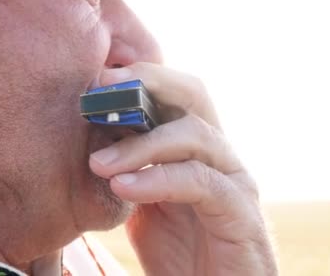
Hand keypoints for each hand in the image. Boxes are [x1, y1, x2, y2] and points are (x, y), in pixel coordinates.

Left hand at [90, 63, 277, 275]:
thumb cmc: (179, 255)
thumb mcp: (142, 206)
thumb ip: (128, 173)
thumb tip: (89, 142)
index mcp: (193, 148)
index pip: (172, 92)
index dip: (137, 74)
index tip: (96, 74)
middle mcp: (217, 154)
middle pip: (192, 93)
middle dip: (146, 81)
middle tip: (101, 88)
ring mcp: (233, 179)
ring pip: (194, 133)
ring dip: (140, 143)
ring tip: (99, 163)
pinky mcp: (240, 212)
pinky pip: (201, 181)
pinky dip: (159, 179)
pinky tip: (124, 188)